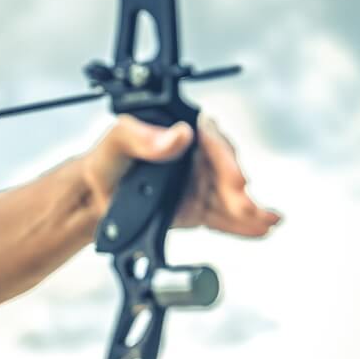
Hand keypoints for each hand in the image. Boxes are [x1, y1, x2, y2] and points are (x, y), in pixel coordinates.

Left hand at [81, 114, 281, 236]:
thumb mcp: (117, 141)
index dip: (226, 159)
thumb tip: (178, 134)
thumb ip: (142, 136)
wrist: (95, 196)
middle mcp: (196, 155)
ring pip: (229, 195)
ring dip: (248, 209)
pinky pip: (223, 215)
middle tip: (243, 206)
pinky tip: (261, 228)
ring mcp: (200, 182)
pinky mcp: (198, 207)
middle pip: (225, 170)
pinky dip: (242, 224)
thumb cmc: (106, 160)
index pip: (212, 140)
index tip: (234, 178)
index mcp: (181, 131)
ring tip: (264, 221)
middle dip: (237, 190)